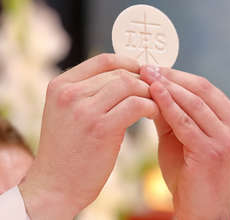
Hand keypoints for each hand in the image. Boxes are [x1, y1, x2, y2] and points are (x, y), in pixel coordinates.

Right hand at [19, 54, 158, 219]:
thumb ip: (89, 92)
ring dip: (149, 94)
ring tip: (155, 105)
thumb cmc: (68, 151)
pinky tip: (153, 115)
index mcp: (60, 85)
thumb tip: (125, 76)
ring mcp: (84, 109)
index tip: (143, 73)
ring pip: (131, 85)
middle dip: (143, 82)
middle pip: (120, 73)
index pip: (104, 60)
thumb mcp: (68, 112)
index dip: (129, 63)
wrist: (55, 187)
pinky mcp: (101, 127)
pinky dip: (151, 107)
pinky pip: (137, 105)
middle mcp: (70, 93)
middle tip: (156, 93)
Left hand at [140, 66, 229, 219]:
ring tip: (147, 76)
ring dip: (168, 87)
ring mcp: (229, 139)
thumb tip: (154, 85)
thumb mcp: (184, 137)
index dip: (180, 76)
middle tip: (148, 67)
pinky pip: (186, 122)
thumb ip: (174, 113)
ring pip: (194, 103)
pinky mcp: (214, 152)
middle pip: (202, 90)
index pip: (206, 89)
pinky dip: (168, 105)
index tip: (157, 68)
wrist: (200, 210)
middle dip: (173, 77)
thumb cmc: (192, 175)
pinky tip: (153, 93)